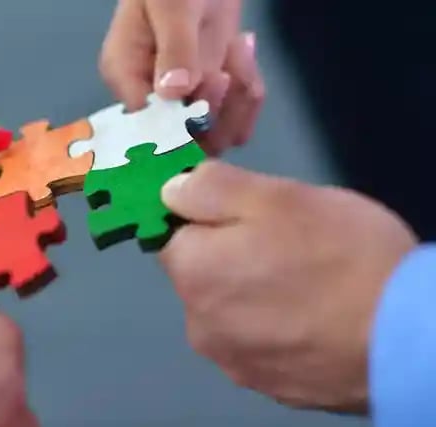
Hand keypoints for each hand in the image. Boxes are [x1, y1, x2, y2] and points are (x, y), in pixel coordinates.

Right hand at [99, 0, 263, 154]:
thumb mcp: (171, 4)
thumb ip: (174, 46)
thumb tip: (174, 92)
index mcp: (127, 77)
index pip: (149, 126)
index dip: (181, 122)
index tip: (208, 83)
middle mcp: (152, 97)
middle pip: (185, 140)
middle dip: (215, 107)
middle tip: (226, 66)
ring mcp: (184, 99)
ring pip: (216, 134)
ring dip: (238, 98)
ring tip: (237, 49)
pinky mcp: (211, 95)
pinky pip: (235, 117)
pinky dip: (248, 92)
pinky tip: (244, 51)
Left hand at [158, 160, 416, 411]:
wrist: (407, 340)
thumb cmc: (340, 255)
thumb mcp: (276, 196)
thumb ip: (212, 188)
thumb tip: (170, 191)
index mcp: (193, 272)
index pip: (173, 234)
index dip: (204, 217)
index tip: (242, 215)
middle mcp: (199, 324)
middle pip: (201, 274)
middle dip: (231, 255)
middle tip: (287, 245)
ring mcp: (232, 360)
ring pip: (229, 310)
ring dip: (252, 294)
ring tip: (306, 283)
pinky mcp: (267, 385)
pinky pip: (257, 343)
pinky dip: (275, 328)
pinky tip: (313, 318)